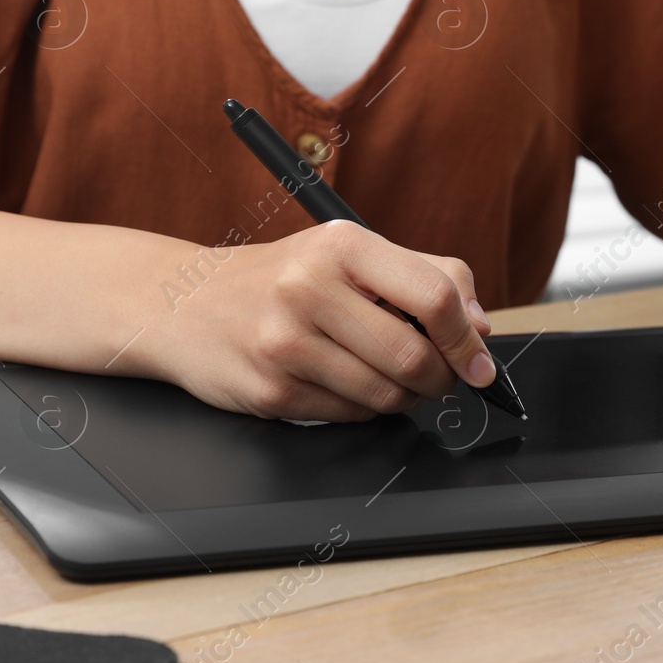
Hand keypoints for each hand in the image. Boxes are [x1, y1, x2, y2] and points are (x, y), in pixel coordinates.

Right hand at [139, 221, 495, 420]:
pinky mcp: (270, 391)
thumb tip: (481, 327)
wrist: (181, 302)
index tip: (481, 362)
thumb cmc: (280, 278)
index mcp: (342, 245)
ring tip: (388, 376)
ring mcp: (285, 342)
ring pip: (386, 396)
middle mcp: (309, 288)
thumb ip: (425, 276)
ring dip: (405, 397)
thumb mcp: (349, 254)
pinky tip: (344, 383)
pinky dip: (364, 409)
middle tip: (439, 376)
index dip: (469, 338)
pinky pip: (351, 416)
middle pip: (415, 356)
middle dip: (442, 378)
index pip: (434, 296)